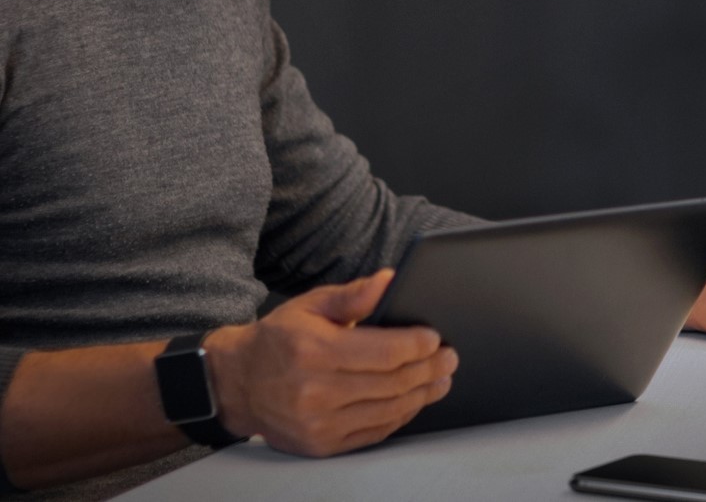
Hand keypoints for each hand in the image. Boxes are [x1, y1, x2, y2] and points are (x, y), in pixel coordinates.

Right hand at [204, 270, 456, 456]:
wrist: (236, 383)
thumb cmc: (278, 339)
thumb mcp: (310, 305)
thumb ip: (353, 294)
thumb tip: (390, 281)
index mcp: (315, 351)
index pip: (384, 352)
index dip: (417, 345)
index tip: (435, 337)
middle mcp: (316, 392)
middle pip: (392, 383)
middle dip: (428, 369)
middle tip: (449, 358)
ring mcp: (318, 423)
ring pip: (388, 410)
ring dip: (422, 394)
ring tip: (441, 379)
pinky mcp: (321, 445)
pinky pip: (374, 431)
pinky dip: (400, 416)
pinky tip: (414, 400)